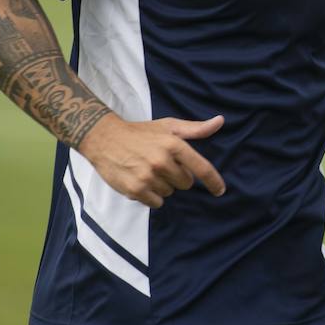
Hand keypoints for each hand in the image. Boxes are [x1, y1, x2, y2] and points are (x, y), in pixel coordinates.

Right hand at [78, 113, 225, 207]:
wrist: (104, 139)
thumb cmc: (141, 132)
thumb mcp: (169, 126)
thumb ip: (195, 129)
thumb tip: (220, 122)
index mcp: (174, 145)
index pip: (202, 168)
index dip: (214, 181)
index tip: (220, 191)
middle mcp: (162, 161)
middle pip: (186, 183)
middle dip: (178, 177)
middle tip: (162, 165)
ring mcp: (148, 176)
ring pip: (170, 192)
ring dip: (163, 185)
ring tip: (148, 170)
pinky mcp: (135, 189)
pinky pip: (156, 202)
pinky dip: (151, 196)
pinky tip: (141, 181)